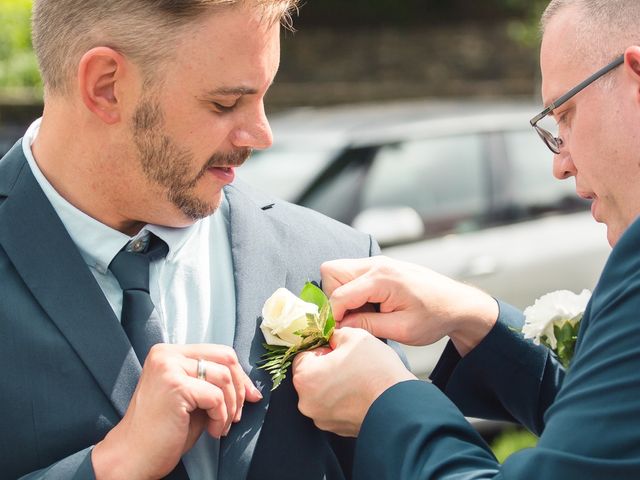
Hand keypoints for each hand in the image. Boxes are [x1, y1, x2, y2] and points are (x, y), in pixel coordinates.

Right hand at [92, 344, 262, 479]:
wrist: (132, 456)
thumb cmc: (163, 432)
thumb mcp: (192, 399)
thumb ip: (214, 385)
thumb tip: (252, 388)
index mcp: (168, 353)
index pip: (219, 352)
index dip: (240, 376)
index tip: (249, 397)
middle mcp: (166, 354)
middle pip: (226, 357)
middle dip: (239, 388)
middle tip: (237, 415)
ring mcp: (168, 367)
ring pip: (224, 378)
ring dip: (229, 407)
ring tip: (219, 427)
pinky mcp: (174, 386)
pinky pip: (216, 397)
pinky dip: (221, 417)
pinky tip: (211, 431)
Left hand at [293, 328, 415, 436]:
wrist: (400, 405)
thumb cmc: (376, 371)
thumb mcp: (355, 336)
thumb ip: (336, 334)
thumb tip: (333, 339)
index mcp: (305, 378)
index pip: (302, 355)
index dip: (321, 348)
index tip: (336, 348)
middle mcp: (307, 402)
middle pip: (310, 376)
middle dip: (326, 367)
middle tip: (349, 362)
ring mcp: (322, 418)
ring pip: (322, 393)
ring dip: (335, 384)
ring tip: (357, 378)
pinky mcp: (337, 429)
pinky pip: (334, 407)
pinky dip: (344, 400)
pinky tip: (360, 392)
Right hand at [321, 256, 498, 355]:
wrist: (457, 304)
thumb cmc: (434, 317)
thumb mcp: (401, 329)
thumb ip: (367, 326)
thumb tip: (339, 325)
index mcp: (382, 279)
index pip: (339, 295)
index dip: (332, 317)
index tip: (336, 333)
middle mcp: (377, 265)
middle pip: (331, 272)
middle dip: (332, 297)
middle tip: (350, 318)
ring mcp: (378, 263)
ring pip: (338, 271)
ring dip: (342, 294)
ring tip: (363, 313)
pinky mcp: (380, 267)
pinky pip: (352, 274)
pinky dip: (352, 290)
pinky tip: (370, 307)